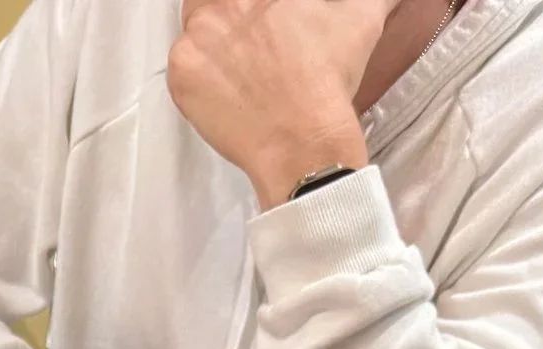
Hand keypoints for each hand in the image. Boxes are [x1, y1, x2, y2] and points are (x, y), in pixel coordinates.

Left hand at [168, 0, 385, 206]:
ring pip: (197, 24)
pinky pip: (181, 63)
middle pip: (216, 1)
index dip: (257, 11)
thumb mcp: (361, 18)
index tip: (263, 20)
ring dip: (215, 40)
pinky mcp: (180, 69)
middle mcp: (225, 0)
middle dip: (232, 14)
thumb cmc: (328, 79)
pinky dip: (200, 75)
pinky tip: (229, 91)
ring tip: (244, 69)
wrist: (303, 140)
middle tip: (255, 45)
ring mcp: (197, 33)